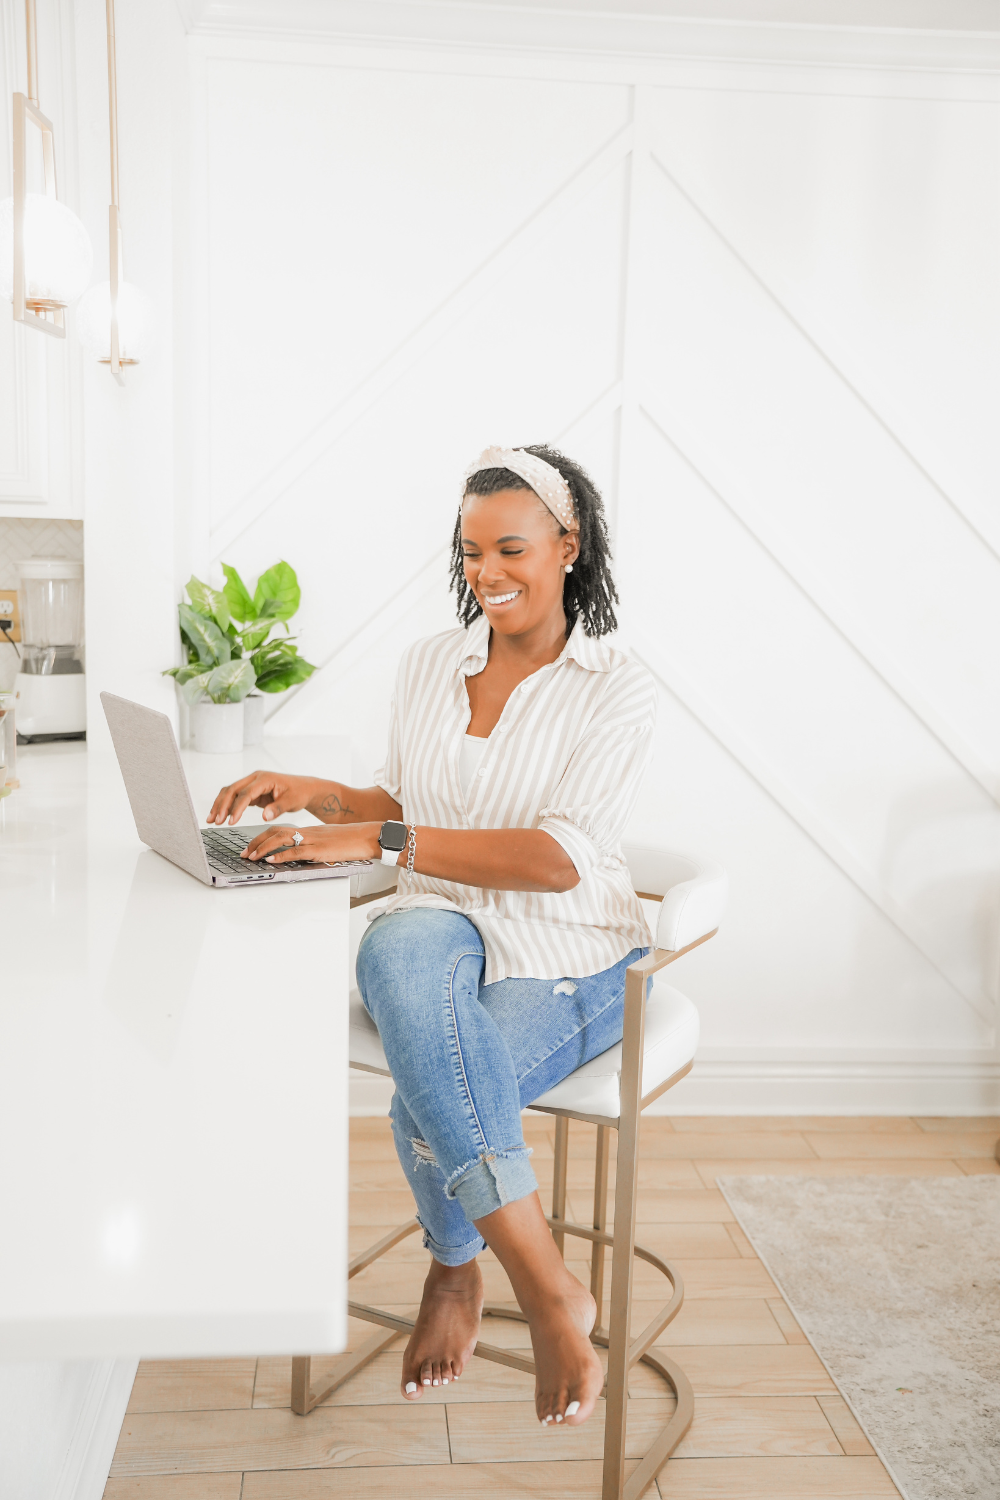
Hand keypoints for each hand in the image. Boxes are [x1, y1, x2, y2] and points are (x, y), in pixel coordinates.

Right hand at [207, 771, 320, 826]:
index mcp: (264, 779)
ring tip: (211, 820)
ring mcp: (252, 784)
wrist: (304, 788)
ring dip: (220, 805)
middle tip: (215, 821)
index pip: (246, 793)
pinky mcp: (251, 791)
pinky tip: (220, 817)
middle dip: (222, 805)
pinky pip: (235, 797)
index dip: (237, 808)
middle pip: (232, 790)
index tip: (231, 822)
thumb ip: (277, 808)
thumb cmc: (299, 793)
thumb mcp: (292, 802)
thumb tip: (264, 816)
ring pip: (230, 792)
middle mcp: (255, 778)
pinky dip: (226, 806)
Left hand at [241, 821, 382, 865]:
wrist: (368, 836)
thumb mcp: (327, 842)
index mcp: (308, 830)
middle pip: (274, 832)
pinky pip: (297, 851)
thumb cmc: (351, 841)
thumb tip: (296, 857)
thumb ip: (312, 847)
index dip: (261, 837)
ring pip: (281, 840)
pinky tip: (271, 860)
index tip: (250, 847)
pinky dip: (281, 855)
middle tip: (243, 853)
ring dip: (263, 849)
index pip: (278, 830)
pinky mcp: (320, 849)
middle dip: (256, 842)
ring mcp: (313, 840)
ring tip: (251, 857)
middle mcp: (307, 832)